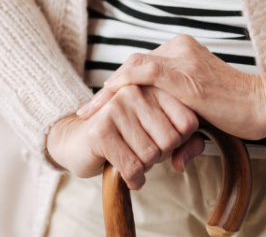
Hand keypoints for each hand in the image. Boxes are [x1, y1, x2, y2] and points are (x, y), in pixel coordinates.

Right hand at [48, 86, 201, 188]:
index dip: (180, 142)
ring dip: (146, 168)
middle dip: (161, 156)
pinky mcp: (100, 130)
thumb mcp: (159, 135)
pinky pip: (131, 167)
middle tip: (145, 153)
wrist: (76, 140)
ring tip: (133, 158)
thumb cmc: (125, 137)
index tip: (161, 141)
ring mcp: (116, 108)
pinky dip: (134, 179)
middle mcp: (136, 92)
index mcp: (154, 87)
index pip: (188, 122)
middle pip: (171, 140)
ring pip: (151, 155)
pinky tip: (130, 178)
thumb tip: (183, 163)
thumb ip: (186, 143)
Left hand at [77, 35, 265, 139]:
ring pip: (132, 68)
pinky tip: (105, 102)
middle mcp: (181, 49)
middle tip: (87, 113)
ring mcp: (182, 60)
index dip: (118, 86)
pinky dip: (120, 86)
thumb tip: (175, 159)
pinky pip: (142, 73)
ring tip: (88, 113)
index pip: (141, 66)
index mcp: (184, 50)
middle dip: (108, 91)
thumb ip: (182, 122)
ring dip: (108, 93)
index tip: (100, 107)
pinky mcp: (185, 76)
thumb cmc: (240, 112)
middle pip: (132, 66)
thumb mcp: (203, 112)